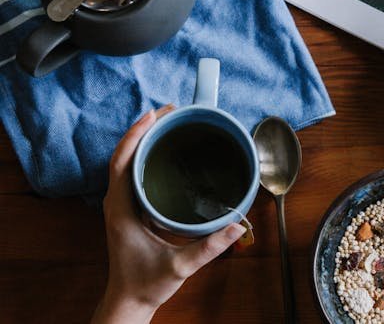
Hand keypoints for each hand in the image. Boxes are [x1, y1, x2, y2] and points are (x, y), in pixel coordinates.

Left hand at [93, 105, 245, 323]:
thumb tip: (237, 226)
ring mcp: (122, 205)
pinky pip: (134, 174)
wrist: (130, 300)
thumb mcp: (180, 266)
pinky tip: (165, 152)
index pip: (122, 162)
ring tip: (168, 123)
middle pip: (124, 155)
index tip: (154, 115)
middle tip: (170, 112)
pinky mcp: (130, 210)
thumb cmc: (146, 283)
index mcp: (122, 210)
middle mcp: (118, 203)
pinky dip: (146, 156)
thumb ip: (209, 247)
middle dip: (144, 129)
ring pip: (127, 163)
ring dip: (144, 140)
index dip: (136, 135)